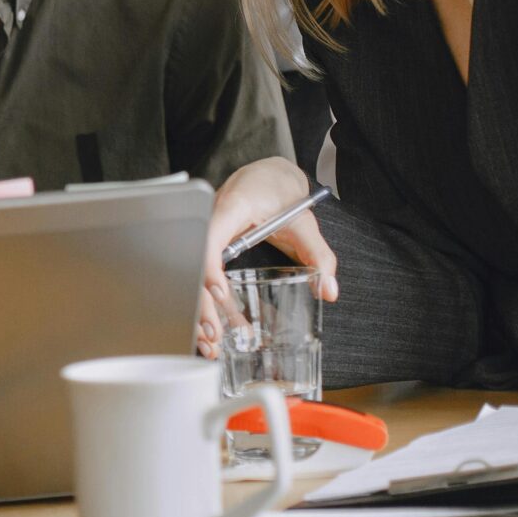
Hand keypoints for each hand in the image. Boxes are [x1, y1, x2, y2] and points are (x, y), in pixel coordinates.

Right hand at [196, 156, 333, 357]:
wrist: (266, 175)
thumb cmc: (279, 192)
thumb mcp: (305, 223)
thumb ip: (320, 255)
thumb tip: (327, 289)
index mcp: (232, 208)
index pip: (209, 238)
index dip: (208, 268)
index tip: (221, 295)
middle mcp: (211, 220)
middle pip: (193, 264)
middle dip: (200, 302)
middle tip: (214, 335)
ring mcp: (204, 233)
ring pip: (190, 274)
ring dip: (198, 308)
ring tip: (210, 341)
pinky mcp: (205, 245)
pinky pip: (197, 274)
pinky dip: (202, 301)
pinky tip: (210, 326)